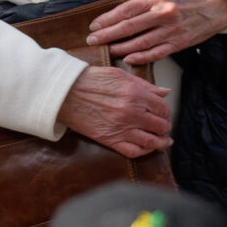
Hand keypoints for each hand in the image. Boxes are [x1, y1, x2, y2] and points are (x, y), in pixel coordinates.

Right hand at [56, 64, 171, 155]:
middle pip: (161, 126)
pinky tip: (146, 147)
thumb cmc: (88, 80)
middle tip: (162, 126)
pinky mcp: (110, 139)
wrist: (62, 92)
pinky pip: (134, 151)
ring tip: (162, 141)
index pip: (163, 108)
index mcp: (135, 94)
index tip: (161, 113)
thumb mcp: (119, 75)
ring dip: (161, 142)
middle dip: (164, 126)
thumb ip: (144, 84)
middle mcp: (132, 112)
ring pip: (152, 141)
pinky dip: (144, 152)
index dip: (165, 112)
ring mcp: (121, 128)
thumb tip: (165, 92)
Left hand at [87, 0, 226, 65]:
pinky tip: (128, 58)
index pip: (125, 10)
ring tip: (107, 50)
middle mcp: (163, 13)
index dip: (107, 19)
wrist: (214, 4)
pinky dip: (142, 57)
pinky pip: (158, 52)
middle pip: (129, 27)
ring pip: (141, 42)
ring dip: (121, 48)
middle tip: (92, 40)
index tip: (94, 26)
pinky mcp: (180, 42)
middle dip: (107, 35)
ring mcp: (172, 29)